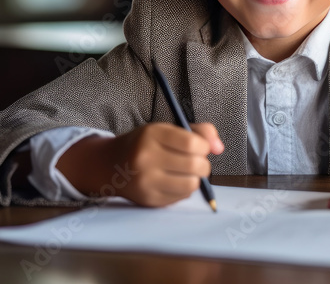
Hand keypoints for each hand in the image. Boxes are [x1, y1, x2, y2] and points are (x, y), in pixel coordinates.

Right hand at [57, 122, 223, 206]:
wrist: (110, 165)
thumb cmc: (146, 144)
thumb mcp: (167, 129)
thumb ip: (198, 132)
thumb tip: (219, 148)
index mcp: (152, 134)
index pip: (192, 143)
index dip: (204, 146)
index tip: (200, 147)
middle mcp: (146, 158)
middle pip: (195, 165)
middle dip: (203, 164)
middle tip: (196, 161)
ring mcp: (146, 181)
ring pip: (191, 184)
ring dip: (195, 178)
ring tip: (186, 172)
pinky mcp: (148, 199)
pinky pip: (181, 197)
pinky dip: (184, 189)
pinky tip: (173, 181)